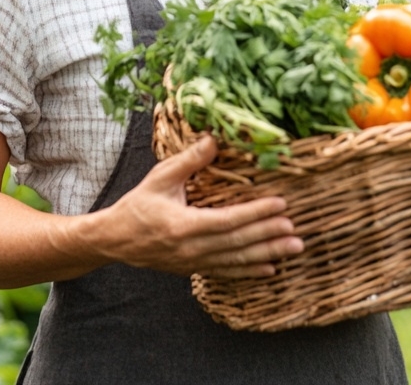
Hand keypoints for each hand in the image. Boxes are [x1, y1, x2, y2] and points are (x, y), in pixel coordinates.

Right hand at [95, 135, 302, 278]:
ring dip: (266, 254)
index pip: (227, 221)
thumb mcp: (161, 176)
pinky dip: (250, 271)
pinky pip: (227, 272)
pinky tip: (270, 269)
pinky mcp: (194, 269)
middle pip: (237, 244)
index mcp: (183, 225)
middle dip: (268, 236)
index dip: (255, 214)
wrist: (116, 240)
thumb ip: (190, 160)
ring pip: (236, 261)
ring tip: (293, 248)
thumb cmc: (138, 205)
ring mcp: (193, 262)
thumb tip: (214, 139)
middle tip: (294, 230)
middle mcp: (191, 249)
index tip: (279, 205)